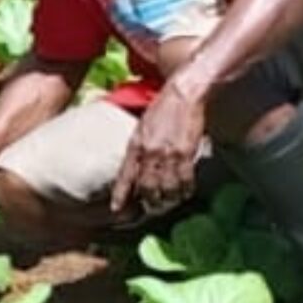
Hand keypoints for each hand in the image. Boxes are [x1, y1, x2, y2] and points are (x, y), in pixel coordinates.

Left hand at [110, 88, 208, 221]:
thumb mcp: (142, 126)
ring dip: (169, 199)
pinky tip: (186, 191)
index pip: (125, 176)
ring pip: (166, 188)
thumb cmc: (163, 108)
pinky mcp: (185, 154)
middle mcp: (149, 152)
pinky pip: (185, 180)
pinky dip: (185, 189)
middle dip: (149, 202)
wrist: (184, 93)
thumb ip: (138, 147)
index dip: (120, 195)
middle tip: (152, 207)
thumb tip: (135, 167)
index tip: (116, 209)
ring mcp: (167, 154)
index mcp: (136, 144)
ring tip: (170, 201)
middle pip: (146, 188)